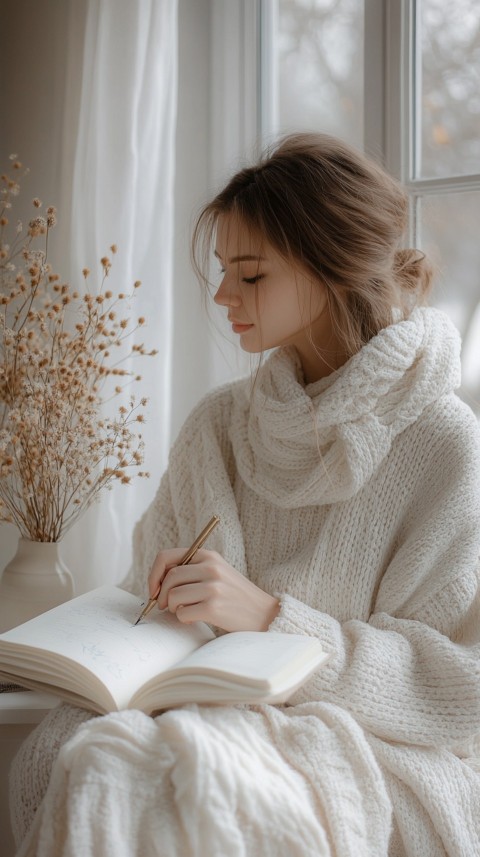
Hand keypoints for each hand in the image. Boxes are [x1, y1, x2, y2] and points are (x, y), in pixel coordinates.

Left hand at [148, 548, 279, 631]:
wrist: (264, 614)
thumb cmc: (234, 596)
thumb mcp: (216, 573)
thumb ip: (191, 571)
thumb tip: (157, 583)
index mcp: (208, 556)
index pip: (166, 557)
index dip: (153, 574)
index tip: (153, 589)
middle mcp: (211, 568)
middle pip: (168, 579)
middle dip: (161, 596)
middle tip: (165, 606)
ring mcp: (213, 587)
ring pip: (172, 597)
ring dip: (173, 609)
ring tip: (186, 611)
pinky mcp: (214, 607)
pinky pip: (182, 613)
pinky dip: (184, 619)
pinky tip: (196, 618)